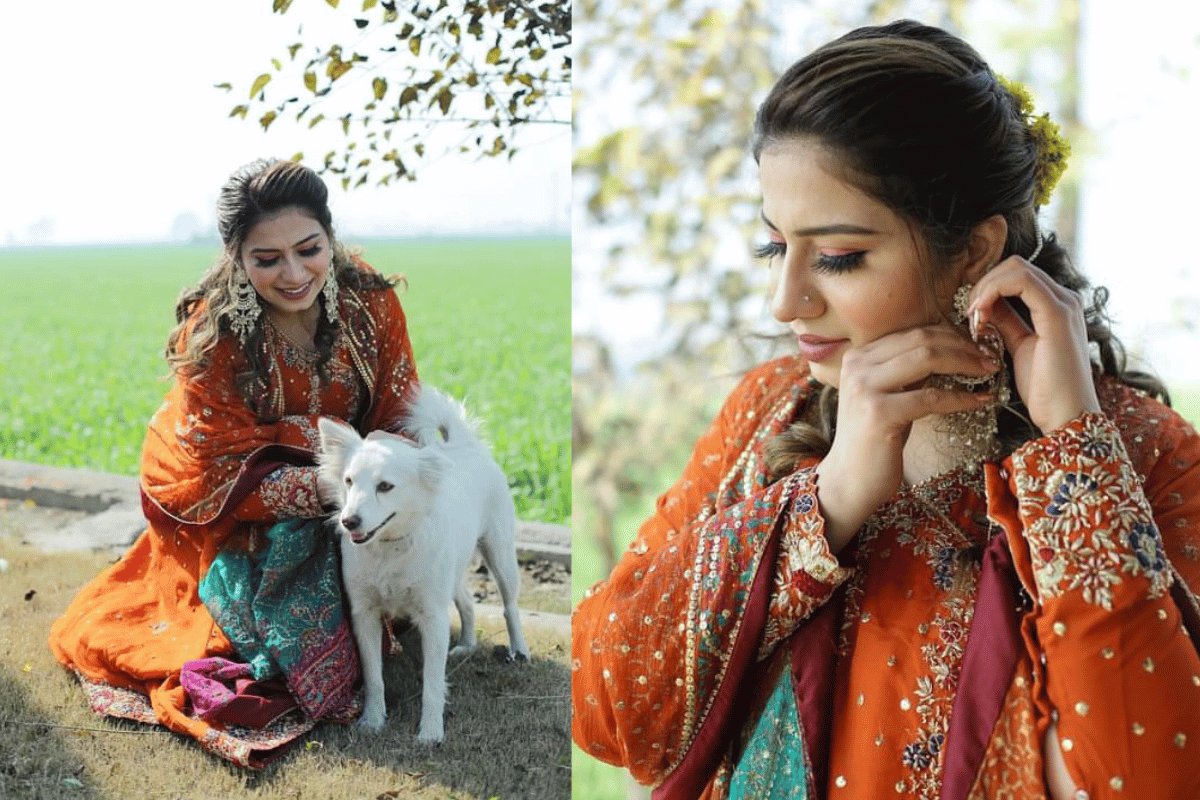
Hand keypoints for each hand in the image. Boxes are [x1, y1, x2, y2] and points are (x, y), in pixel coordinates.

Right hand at [815, 326, 997, 549]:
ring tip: (988, 372)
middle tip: (989, 358)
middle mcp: (857, 366)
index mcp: (859, 357)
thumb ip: (906, 372)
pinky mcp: (879, 413)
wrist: (849, 480)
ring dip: (965, 363)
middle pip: (922, 340)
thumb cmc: (873, 440)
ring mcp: (865, 388)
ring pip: (927, 358)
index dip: (950, 335)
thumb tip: (950, 351)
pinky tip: (980, 401)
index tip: (976, 346)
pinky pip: (931, 397)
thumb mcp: (887, 396)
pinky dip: (961, 397)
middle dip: (962, 346)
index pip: (912, 332)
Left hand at [967, 256, 1099, 433]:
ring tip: (973, 319)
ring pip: (1015, 268)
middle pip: (1014, 266)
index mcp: (1057, 307)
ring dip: (984, 288)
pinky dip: (992, 292)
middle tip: (969, 316)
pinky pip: (1020, 281)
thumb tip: (983, 308)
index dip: (988, 288)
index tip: (971, 315)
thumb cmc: (1045, 390)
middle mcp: (1065, 300)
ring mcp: (1064, 304)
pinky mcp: (1058, 315)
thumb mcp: (1017, 348)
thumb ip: (1004, 324)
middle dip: (984, 285)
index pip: (1016, 276)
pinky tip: (979, 317)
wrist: (1066, 416)